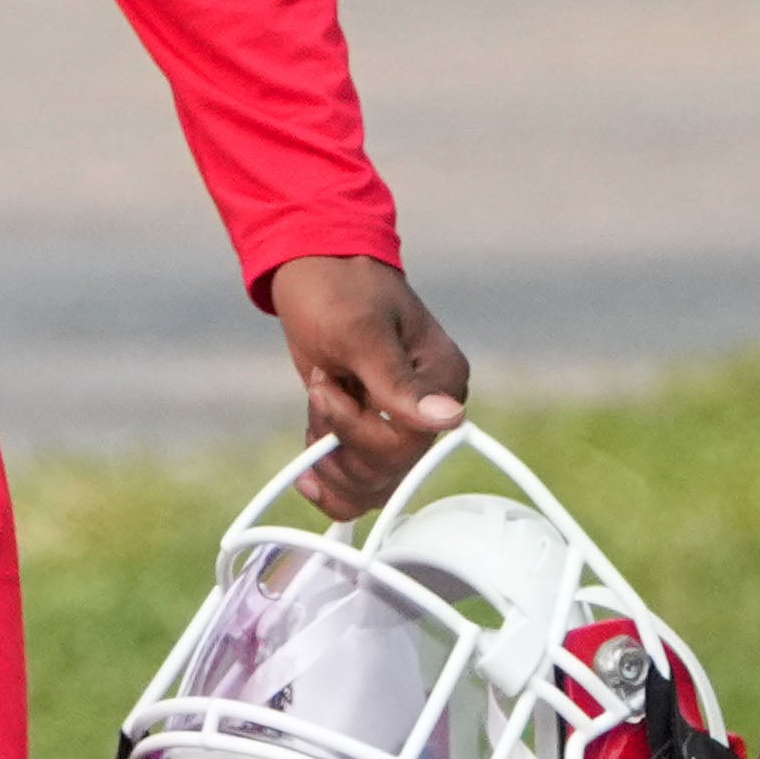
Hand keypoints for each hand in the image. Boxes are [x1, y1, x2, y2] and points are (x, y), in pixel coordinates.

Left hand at [265, 254, 469, 515]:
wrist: (314, 270)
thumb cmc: (337, 289)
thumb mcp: (360, 333)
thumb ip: (399, 384)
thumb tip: (451, 419)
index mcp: (443, 382)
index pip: (406, 446)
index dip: (354, 428)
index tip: (326, 383)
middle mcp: (430, 411)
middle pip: (387, 472)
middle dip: (339, 440)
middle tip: (321, 386)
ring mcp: (402, 425)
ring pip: (372, 487)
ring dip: (330, 460)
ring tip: (318, 407)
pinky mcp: (373, 433)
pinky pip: (358, 484)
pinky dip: (328, 482)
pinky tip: (308, 465)